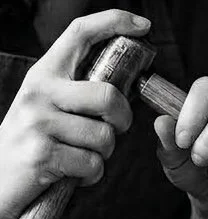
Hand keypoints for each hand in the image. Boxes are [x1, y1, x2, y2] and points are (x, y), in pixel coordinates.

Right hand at [0, 10, 150, 218]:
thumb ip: (79, 91)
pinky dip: (91, 175)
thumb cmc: (32, 142)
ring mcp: (38, 122)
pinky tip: (71, 173)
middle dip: (123, 120)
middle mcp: (39, 92)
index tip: (143, 25)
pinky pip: (93, 164)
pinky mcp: (42, 154)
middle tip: (112, 130)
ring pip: (105, 136)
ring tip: (79, 154)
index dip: (114, 22)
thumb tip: (126, 82)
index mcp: (44, 74)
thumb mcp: (49, 106)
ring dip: (103, 154)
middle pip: (109, 96)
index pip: (80, 34)